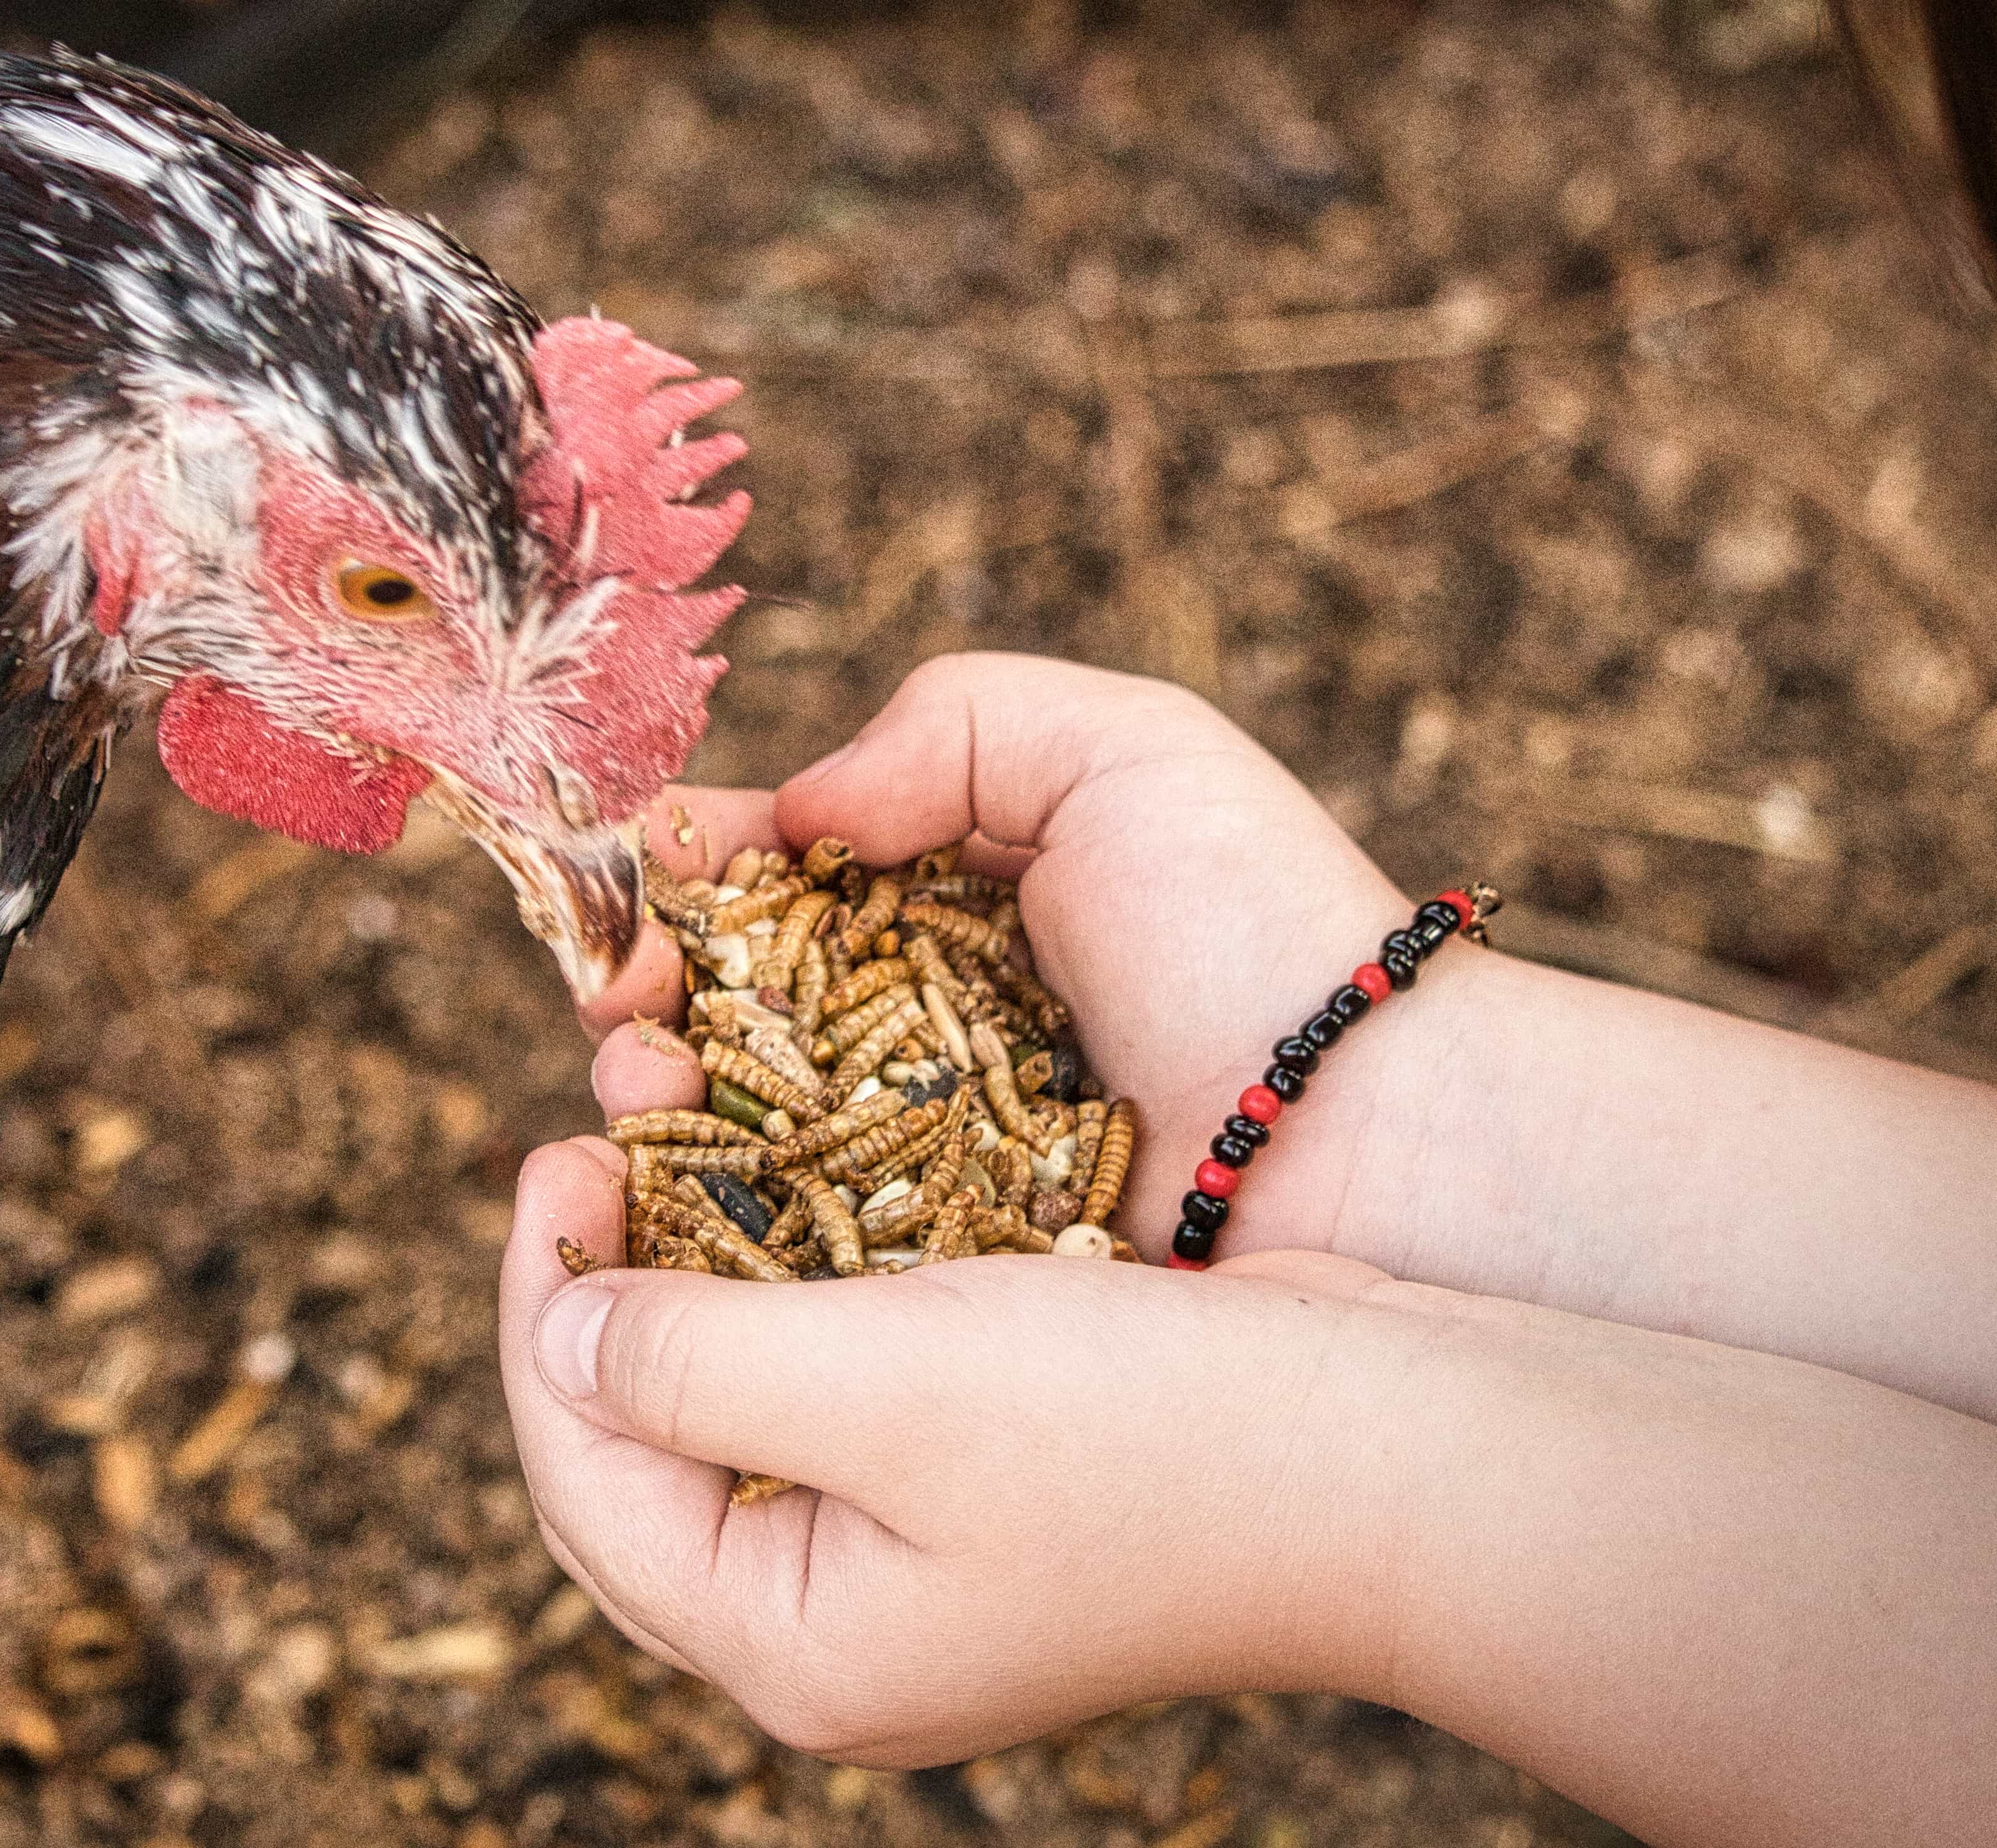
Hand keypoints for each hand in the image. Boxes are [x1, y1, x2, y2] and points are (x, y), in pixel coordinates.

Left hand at [498, 1131, 1413, 1763]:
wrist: (1397, 1452)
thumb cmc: (1144, 1430)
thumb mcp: (882, 1382)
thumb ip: (692, 1364)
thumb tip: (567, 1336)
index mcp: (793, 1650)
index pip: (581, 1482)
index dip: (540, 1312)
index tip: (554, 1154)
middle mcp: (844, 1631)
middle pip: (640, 1462)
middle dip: (600, 1300)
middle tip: (597, 1146)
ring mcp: (923, 1567)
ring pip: (735, 1416)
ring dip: (692, 1279)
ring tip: (679, 1144)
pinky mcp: (992, 1493)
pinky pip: (835, 1394)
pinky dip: (793, 1291)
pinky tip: (796, 1193)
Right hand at [584, 652, 1480, 1260]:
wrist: (1371, 1138)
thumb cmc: (1257, 926)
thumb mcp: (1123, 750)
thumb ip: (952, 723)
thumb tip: (803, 813)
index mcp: (954, 904)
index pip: (777, 878)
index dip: (686, 878)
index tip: (628, 885)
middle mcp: (922, 1030)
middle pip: (733, 1010)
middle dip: (652, 1001)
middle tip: (625, 1013)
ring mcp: (923, 1158)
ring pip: (744, 1129)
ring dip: (665, 1105)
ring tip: (643, 1095)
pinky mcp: (937, 1273)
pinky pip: (802, 1240)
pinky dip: (724, 1215)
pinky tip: (678, 1194)